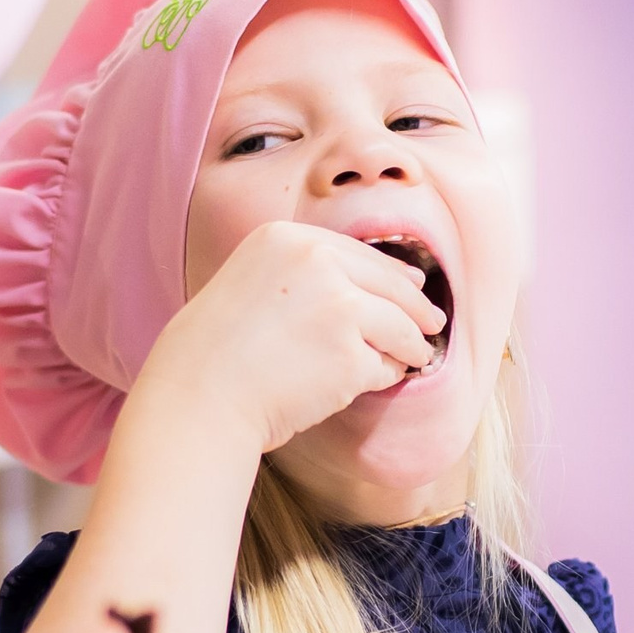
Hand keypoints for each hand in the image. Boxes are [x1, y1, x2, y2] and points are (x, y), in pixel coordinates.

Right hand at [132, 221, 446, 453]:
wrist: (199, 394)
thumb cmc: (216, 350)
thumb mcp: (251, 282)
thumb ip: (303, 274)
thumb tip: (371, 282)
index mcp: (287, 238)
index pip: (360, 253)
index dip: (393, 273)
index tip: (413, 285)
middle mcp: (316, 263)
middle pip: (391, 285)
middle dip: (417, 309)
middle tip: (433, 325)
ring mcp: (338, 307)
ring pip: (398, 326)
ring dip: (411, 345)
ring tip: (416, 357)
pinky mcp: (350, 355)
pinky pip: (385, 365)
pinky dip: (384, 376)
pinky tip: (372, 382)